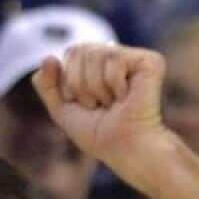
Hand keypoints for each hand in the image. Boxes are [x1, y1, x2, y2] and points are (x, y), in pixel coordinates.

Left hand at [31, 43, 169, 183]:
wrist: (125, 149)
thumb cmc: (100, 135)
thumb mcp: (62, 110)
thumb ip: (47, 85)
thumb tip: (48, 56)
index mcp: (98, 65)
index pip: (71, 52)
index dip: (69, 81)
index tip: (88, 105)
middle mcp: (117, 57)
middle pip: (79, 49)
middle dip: (79, 83)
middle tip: (100, 105)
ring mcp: (135, 58)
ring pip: (95, 53)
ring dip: (96, 87)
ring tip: (113, 103)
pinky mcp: (151, 62)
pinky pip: (114, 58)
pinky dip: (114, 84)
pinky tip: (127, 97)